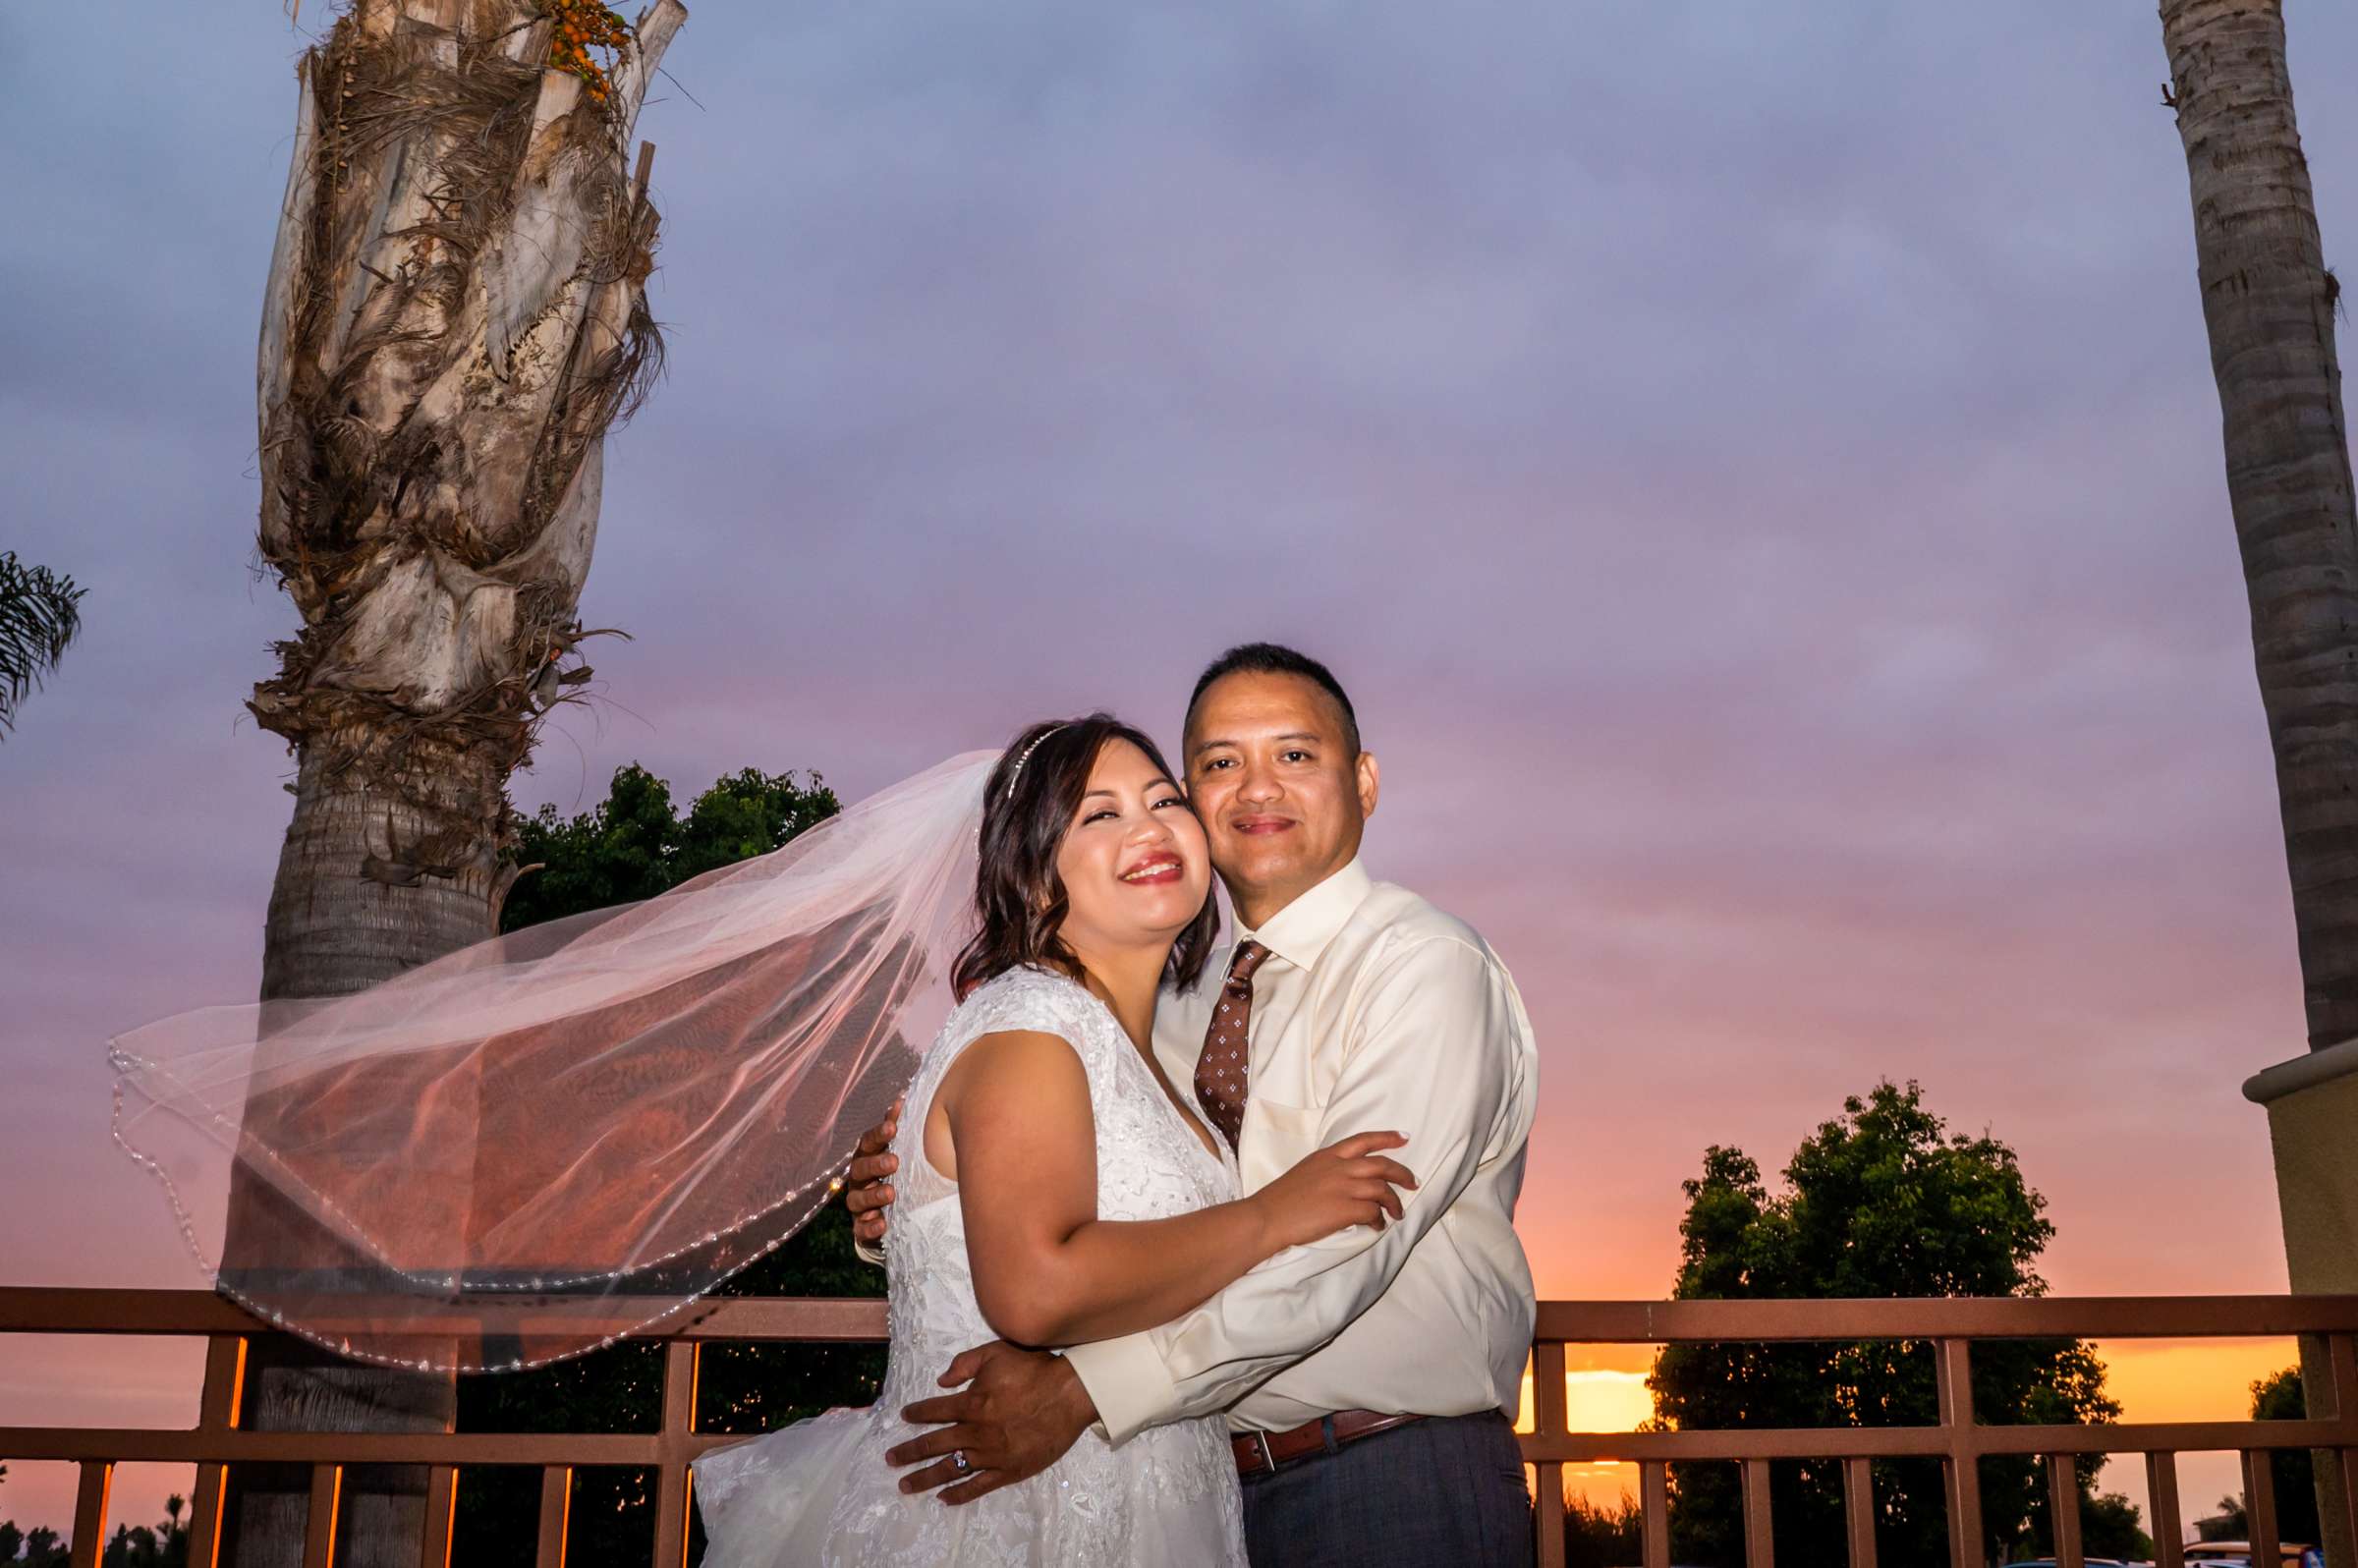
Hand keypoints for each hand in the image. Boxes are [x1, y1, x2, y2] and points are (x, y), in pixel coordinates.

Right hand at [844, 1096, 901, 1246]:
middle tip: (894, 1162)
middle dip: (876, 1164)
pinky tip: (882, 1224)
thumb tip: (902, 1097)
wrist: (890, 1214)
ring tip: (891, 1194)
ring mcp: (858, 1205)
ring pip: (857, 1199)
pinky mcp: (861, 1228)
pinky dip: (870, 1227)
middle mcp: (859, 1179)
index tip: (893, 1127)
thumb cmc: (896, 1175)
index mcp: (867, 1157)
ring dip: (873, 1195)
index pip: (868, 1142)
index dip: (879, 1134)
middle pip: (860, 1169)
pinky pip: (861, 1229)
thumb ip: (899, 1129)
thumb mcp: (899, 1153)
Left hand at [886, 1340, 1095, 1503]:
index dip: (916, 1413)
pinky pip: (978, 1486)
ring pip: (950, 1469)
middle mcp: (975, 1432)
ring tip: (905, 1485)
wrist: (1069, 1394)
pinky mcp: (1008, 1470)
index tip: (904, 1417)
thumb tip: (941, 1381)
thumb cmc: (1034, 1370)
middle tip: (890, 1459)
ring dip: (924, 1478)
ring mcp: (991, 1455)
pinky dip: (959, 1493)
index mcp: (971, 1403)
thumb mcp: (995, 1353)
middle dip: (908, 1452)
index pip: (934, 1410)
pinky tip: (944, 1498)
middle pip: (933, 1445)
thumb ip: (964, 1363)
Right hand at [1248, 1129, 1414, 1251]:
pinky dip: (1379, 1220)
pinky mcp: (1345, 1209)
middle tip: (1413, 1182)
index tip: (1404, 1138)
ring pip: (1382, 1189)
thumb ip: (1328, 1171)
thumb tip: (1348, 1182)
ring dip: (1394, 1202)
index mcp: (1327, 1155)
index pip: (1363, 1140)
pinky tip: (1377, 1226)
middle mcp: (1338, 1167)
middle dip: (1402, 1173)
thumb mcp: (1305, 1172)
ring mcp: (1343, 1187)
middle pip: (1381, 1165)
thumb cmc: (1280, 1200)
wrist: (1266, 1218)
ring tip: (1397, 1213)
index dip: (1387, 1138)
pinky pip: (1373, 1212)